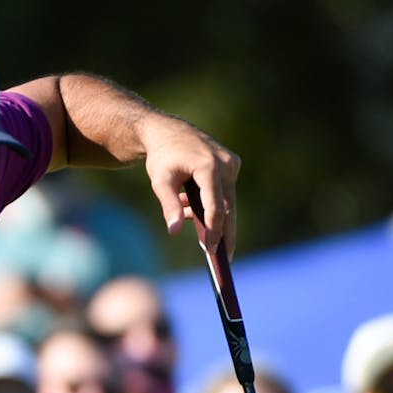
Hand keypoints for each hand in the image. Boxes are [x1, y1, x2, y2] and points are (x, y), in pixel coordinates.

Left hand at [141, 118, 239, 255]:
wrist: (167, 132)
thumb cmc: (162, 158)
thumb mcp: (160, 182)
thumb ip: (169, 206)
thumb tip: (175, 231)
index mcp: (208, 166)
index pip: (215, 205)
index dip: (215, 230)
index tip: (212, 251)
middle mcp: (225, 163)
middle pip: (228, 206)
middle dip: (225, 233)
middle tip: (225, 260)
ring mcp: (231, 163)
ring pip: (227, 200)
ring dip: (214, 218)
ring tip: (204, 239)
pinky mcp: (231, 164)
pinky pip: (224, 192)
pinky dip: (212, 205)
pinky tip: (193, 212)